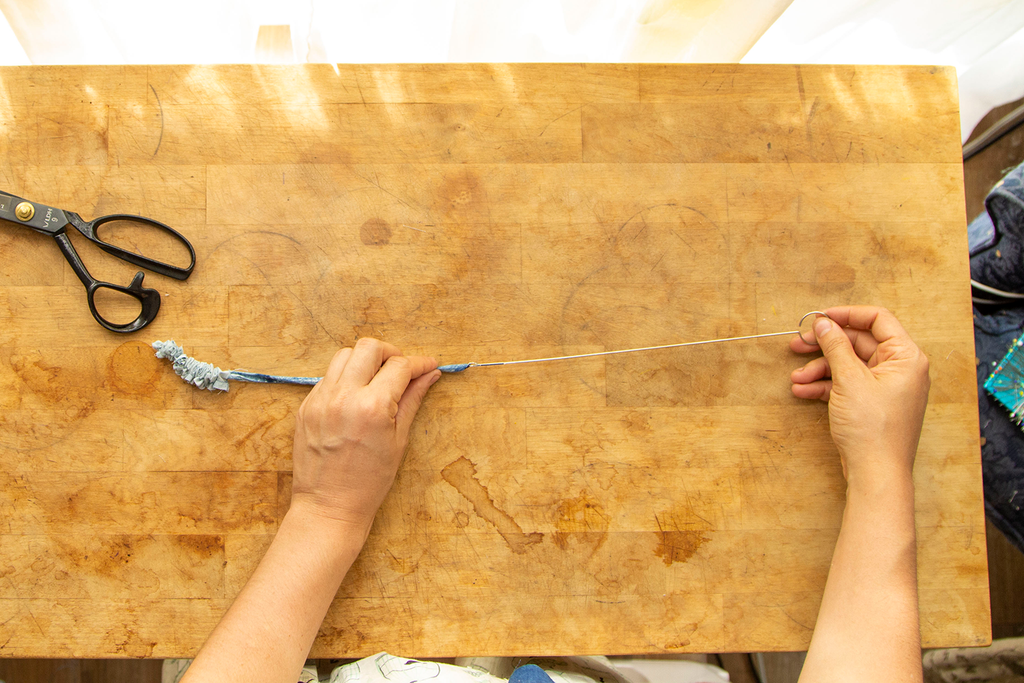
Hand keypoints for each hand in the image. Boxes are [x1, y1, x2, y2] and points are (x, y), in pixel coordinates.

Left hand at [290, 338, 440, 534]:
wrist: (329, 506)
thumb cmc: (369, 481)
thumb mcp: (399, 440)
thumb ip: (412, 400)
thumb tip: (430, 375)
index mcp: (372, 407)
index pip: (400, 366)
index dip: (419, 363)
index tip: (429, 366)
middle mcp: (343, 397)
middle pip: (369, 347)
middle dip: (390, 353)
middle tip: (401, 369)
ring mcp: (320, 400)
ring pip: (344, 355)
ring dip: (365, 361)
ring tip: (377, 381)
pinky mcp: (306, 406)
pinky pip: (328, 377)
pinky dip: (346, 378)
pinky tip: (356, 397)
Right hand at [790, 306, 929, 486]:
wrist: (876, 472)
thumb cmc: (874, 429)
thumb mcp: (849, 380)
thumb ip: (836, 347)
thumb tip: (824, 324)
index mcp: (905, 357)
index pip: (878, 320)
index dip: (847, 315)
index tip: (820, 318)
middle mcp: (900, 369)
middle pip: (858, 343)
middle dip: (826, 346)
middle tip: (799, 344)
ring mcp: (886, 387)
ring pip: (849, 365)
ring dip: (820, 369)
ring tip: (797, 378)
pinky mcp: (872, 403)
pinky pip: (847, 384)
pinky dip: (826, 385)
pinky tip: (804, 390)